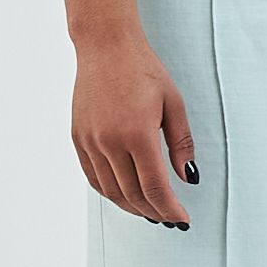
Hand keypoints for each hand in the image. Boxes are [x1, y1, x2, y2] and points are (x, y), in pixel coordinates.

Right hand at [71, 31, 195, 228]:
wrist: (106, 47)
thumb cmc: (143, 70)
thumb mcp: (173, 104)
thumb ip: (181, 144)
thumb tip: (187, 178)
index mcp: (138, 134)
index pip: (155, 188)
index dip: (170, 209)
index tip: (182, 219)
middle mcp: (110, 142)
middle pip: (133, 194)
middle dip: (154, 212)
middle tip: (169, 219)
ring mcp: (91, 141)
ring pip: (111, 191)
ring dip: (132, 207)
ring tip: (149, 211)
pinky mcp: (78, 138)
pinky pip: (93, 177)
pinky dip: (110, 193)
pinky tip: (124, 196)